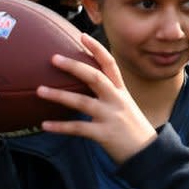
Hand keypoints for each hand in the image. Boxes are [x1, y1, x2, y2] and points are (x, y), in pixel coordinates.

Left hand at [37, 34, 156, 164]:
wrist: (149, 153)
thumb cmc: (133, 130)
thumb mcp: (126, 107)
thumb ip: (109, 97)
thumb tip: (86, 89)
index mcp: (121, 91)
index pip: (109, 64)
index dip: (97, 49)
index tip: (82, 36)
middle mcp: (117, 100)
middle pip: (94, 77)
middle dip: (74, 66)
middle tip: (53, 58)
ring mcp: (111, 116)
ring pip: (82, 102)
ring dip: (59, 95)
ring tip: (39, 90)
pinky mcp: (105, 134)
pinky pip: (78, 129)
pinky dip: (60, 127)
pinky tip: (44, 125)